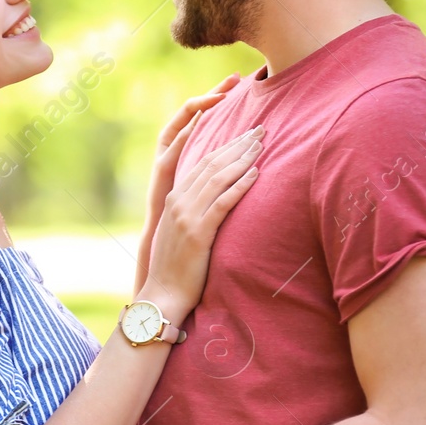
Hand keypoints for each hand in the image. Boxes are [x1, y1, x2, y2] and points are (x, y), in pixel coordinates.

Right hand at [134, 74, 240, 290]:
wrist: (162, 294)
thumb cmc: (176, 268)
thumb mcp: (181, 233)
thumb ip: (194, 212)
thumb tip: (216, 200)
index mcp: (174, 199)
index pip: (202, 163)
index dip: (225, 146)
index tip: (245, 134)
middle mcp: (179, 202)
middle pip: (212, 164)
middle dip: (238, 145)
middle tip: (261, 130)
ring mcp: (187, 216)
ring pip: (218, 178)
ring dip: (243, 159)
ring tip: (262, 146)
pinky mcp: (198, 233)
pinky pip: (222, 203)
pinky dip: (240, 186)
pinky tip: (256, 174)